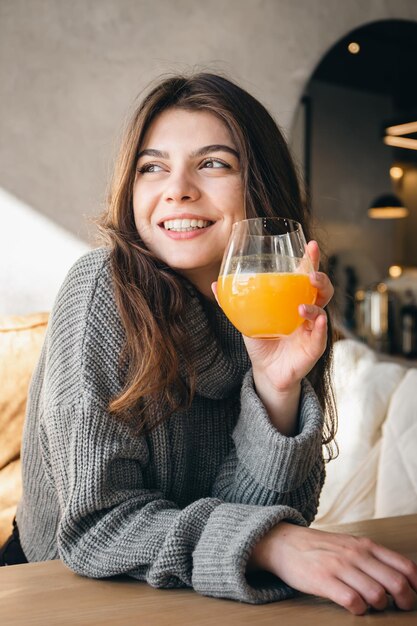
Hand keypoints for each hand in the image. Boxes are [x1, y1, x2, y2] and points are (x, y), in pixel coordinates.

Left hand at [240, 240, 332, 393]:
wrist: (267, 370)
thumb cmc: (262, 339)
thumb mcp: (246, 318)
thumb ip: (233, 302)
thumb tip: (214, 283)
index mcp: (294, 299)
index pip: (306, 275)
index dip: (311, 260)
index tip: (311, 246)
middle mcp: (308, 310)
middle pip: (322, 289)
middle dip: (320, 279)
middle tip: (311, 276)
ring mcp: (312, 328)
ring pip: (322, 311)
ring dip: (315, 306)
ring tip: (301, 307)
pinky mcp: (314, 347)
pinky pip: (320, 336)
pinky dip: (320, 328)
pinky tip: (317, 321)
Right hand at [249, 522, 416, 614]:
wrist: (284, 542)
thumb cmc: (320, 547)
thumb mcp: (350, 544)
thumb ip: (373, 558)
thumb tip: (402, 578)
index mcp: (365, 545)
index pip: (404, 566)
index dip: (416, 585)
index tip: (415, 595)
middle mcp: (356, 554)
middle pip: (396, 583)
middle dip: (405, 601)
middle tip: (400, 608)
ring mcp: (339, 566)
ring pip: (377, 594)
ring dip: (380, 606)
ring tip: (372, 605)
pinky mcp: (323, 579)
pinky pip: (352, 600)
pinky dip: (358, 609)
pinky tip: (354, 606)